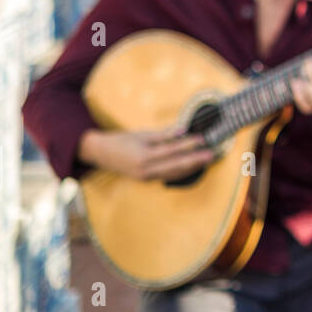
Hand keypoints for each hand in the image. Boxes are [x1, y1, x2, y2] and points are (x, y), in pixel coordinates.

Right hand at [80, 126, 214, 181]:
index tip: (202, 139)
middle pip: (175, 166)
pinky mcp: (146, 180)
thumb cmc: (121, 140)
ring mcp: (145, 177)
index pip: (171, 151)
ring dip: (191, 167)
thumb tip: (183, 130)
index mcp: (143, 156)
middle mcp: (145, 170)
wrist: (99, 153)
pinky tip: (192, 167)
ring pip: (173, 173)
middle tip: (211, 154)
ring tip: (206, 160)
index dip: (188, 145)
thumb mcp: (141, 134)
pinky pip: (167, 176)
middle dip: (195, 160)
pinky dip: (180, 172)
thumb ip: (163, 135)